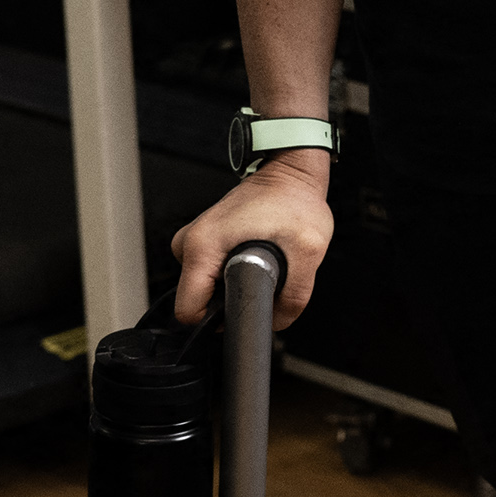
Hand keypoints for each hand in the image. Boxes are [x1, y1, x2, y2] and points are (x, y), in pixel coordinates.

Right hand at [171, 156, 332, 329]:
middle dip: (230, 300)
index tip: (242, 308)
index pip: (188, 310)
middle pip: (197, 301)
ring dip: (232, 286)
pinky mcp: (202, 241)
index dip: (216, 320)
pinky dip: (230, 274)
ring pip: (205, 290)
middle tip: (261, 276)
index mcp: (203, 246)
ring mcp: (194, 241)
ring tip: (260, 261)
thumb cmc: (294, 201)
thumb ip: (294, 297)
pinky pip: (209, 275)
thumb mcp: (307, 252)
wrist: (289, 175)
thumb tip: (275, 321)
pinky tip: (252, 255)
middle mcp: (190, 242)